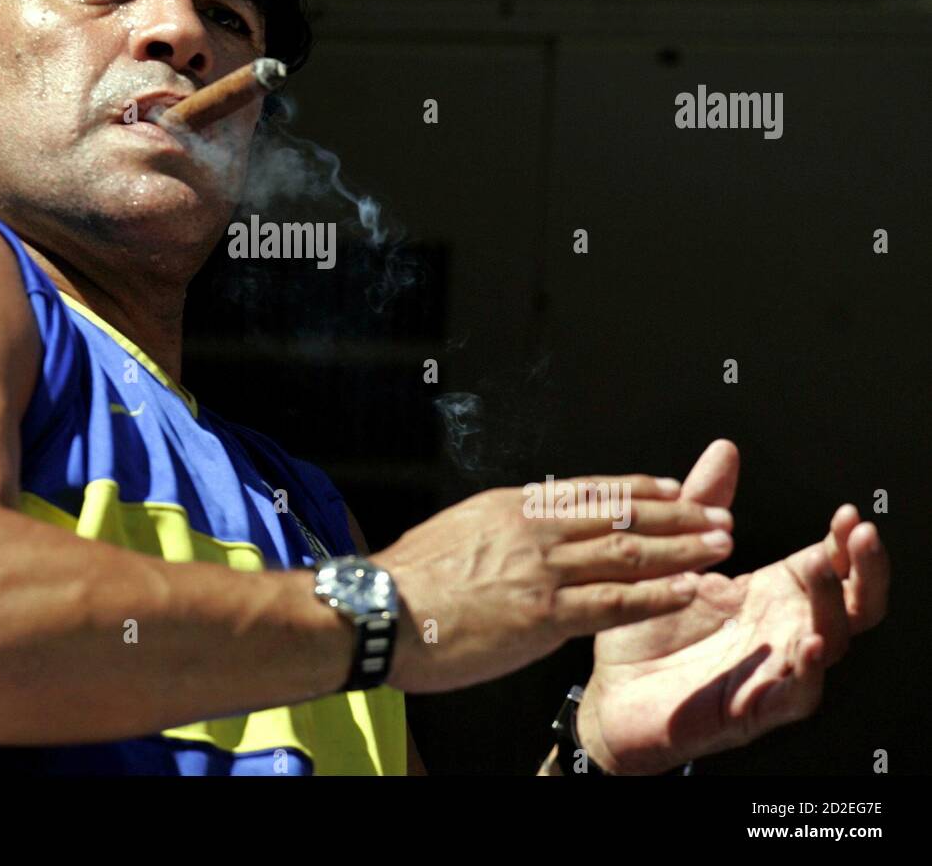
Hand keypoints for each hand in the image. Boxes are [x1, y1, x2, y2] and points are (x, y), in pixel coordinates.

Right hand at [372, 475, 736, 694]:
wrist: (378, 609)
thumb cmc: (405, 579)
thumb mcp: (455, 531)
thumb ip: (497, 528)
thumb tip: (520, 522)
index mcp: (511, 506)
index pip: (589, 491)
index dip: (638, 488)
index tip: (671, 485)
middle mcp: (533, 529)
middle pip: (620, 515)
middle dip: (676, 513)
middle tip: (717, 511)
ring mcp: (542, 569)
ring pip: (629, 552)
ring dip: (682, 547)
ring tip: (721, 543)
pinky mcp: (544, 614)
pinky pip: (615, 601)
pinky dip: (658, 593)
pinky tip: (690, 588)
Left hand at [576, 440, 889, 773]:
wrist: (612, 695)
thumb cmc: (646, 631)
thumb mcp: (673, 556)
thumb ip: (701, 505)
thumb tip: (723, 452)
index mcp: (770, 595)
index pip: (829, 565)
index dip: (847, 542)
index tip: (848, 514)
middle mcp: (781, 632)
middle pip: (852, 605)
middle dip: (863, 569)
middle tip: (858, 536)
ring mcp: (774, 672)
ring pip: (829, 642)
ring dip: (831, 606)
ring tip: (819, 569)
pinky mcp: (754, 708)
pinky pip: (797, 693)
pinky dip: (807, 670)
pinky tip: (806, 643)